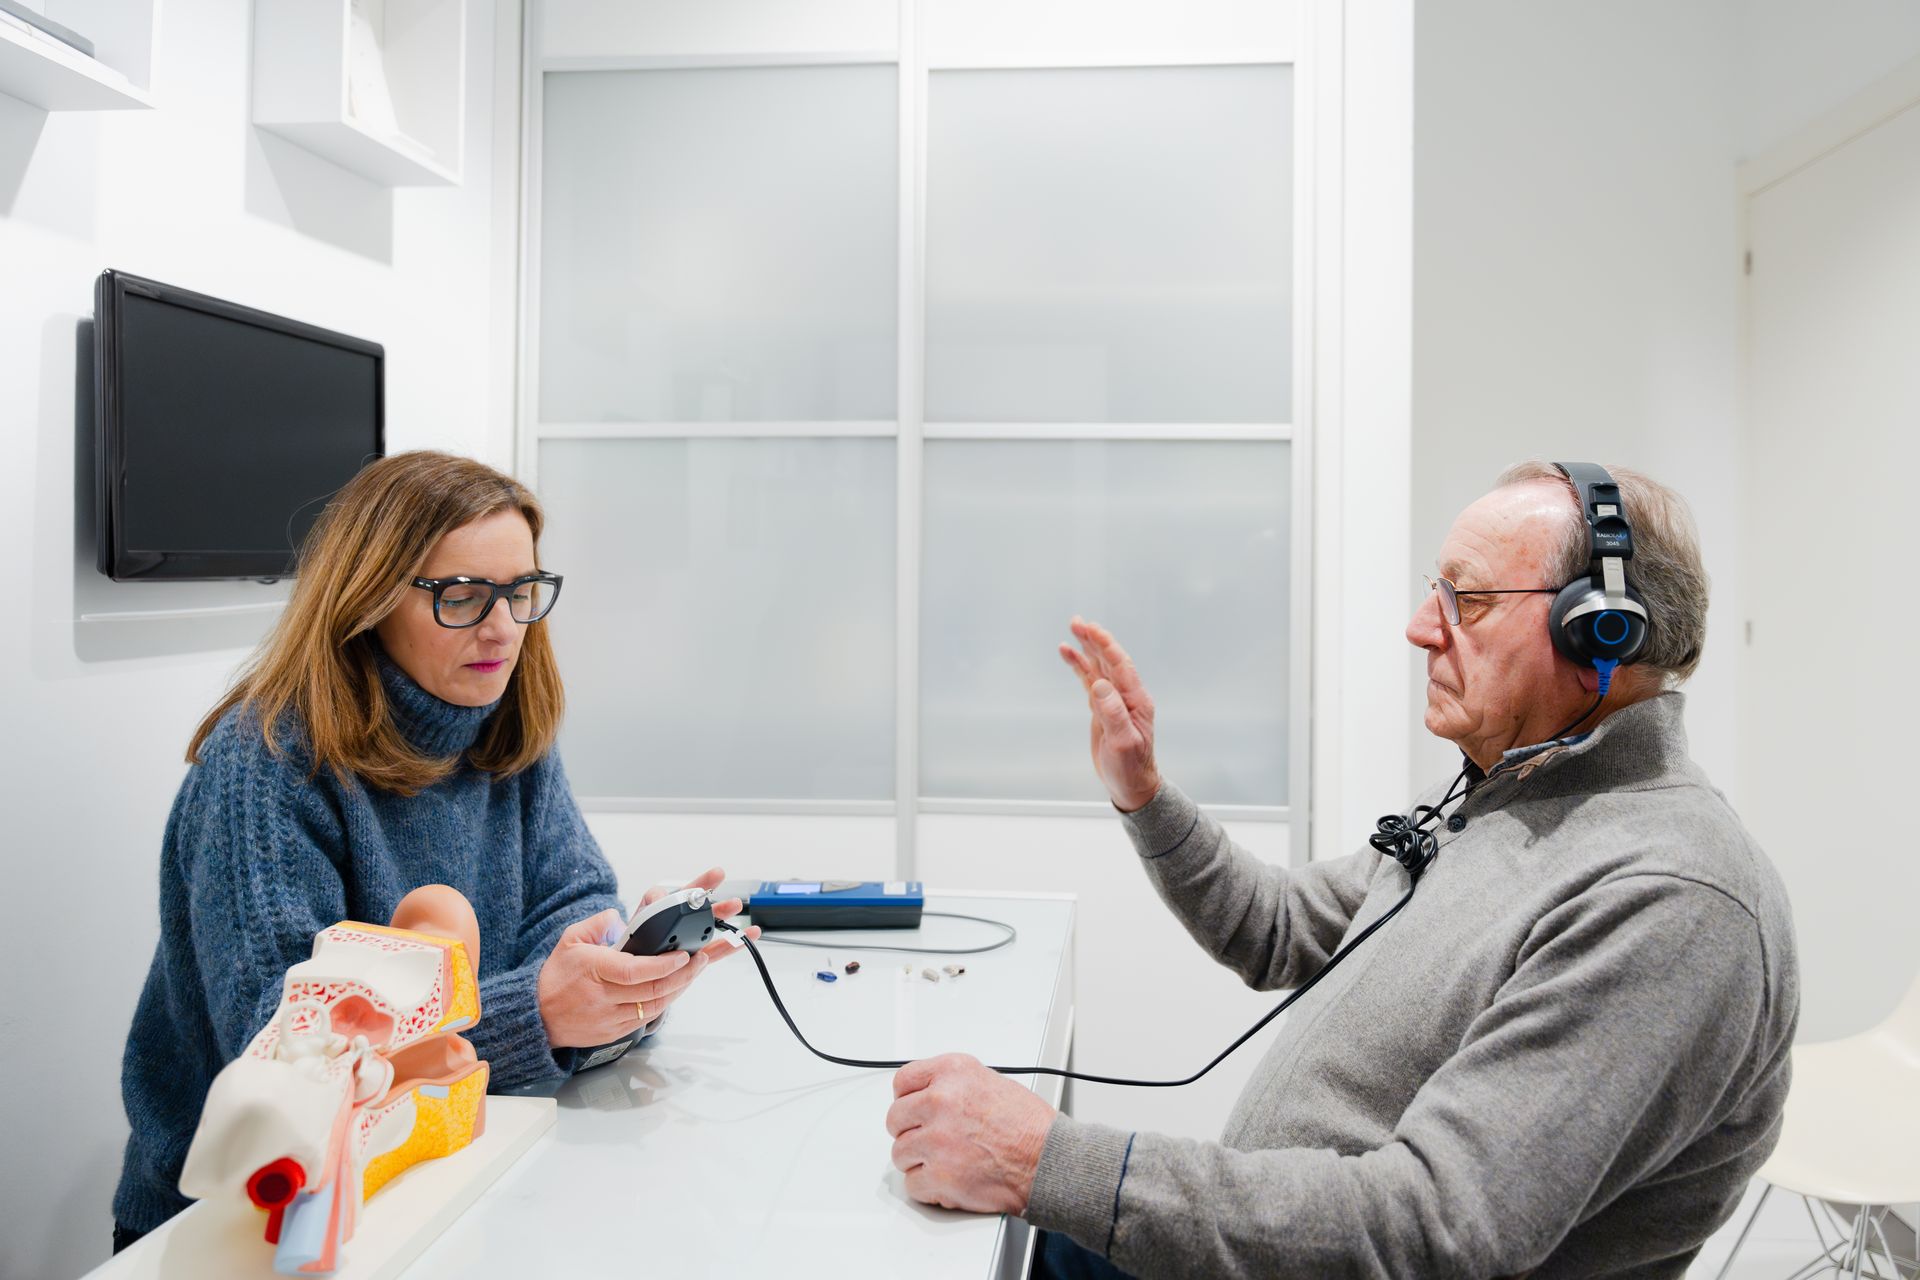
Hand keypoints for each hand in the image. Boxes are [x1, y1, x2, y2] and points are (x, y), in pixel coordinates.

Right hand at [536, 867, 758, 1048]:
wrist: (538, 1017)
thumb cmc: (556, 976)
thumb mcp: (570, 939)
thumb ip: (598, 923)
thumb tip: (621, 916)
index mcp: (593, 971)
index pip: (634, 971)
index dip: (663, 965)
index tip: (683, 954)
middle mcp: (603, 998)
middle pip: (652, 990)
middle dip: (683, 974)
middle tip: (701, 958)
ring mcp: (610, 1018)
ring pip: (655, 1006)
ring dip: (679, 988)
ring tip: (694, 970)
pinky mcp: (615, 1033)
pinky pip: (647, 1017)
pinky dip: (665, 1002)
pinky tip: (676, 988)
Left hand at [886, 1054, 1056, 1214]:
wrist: (1049, 1161)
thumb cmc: (1030, 1127)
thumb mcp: (990, 1082)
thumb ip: (954, 1086)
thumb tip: (928, 1095)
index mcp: (953, 1072)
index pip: (903, 1081)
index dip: (906, 1100)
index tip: (911, 1110)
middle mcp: (940, 1101)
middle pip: (895, 1119)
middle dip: (911, 1132)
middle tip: (932, 1141)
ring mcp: (937, 1140)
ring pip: (900, 1153)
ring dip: (919, 1161)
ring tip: (947, 1161)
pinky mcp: (939, 1175)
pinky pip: (913, 1184)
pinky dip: (929, 1188)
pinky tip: (950, 1180)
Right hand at [1058, 616, 1161, 811]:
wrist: (1132, 785)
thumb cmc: (1131, 767)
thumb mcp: (1123, 743)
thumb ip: (1113, 713)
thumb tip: (1100, 684)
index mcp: (1135, 701)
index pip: (1120, 665)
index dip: (1106, 645)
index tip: (1091, 629)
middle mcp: (1126, 696)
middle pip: (1109, 660)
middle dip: (1094, 640)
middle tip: (1077, 622)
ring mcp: (1114, 701)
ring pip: (1098, 667)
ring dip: (1087, 648)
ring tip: (1073, 629)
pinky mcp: (1102, 708)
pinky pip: (1090, 681)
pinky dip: (1080, 667)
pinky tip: (1070, 655)